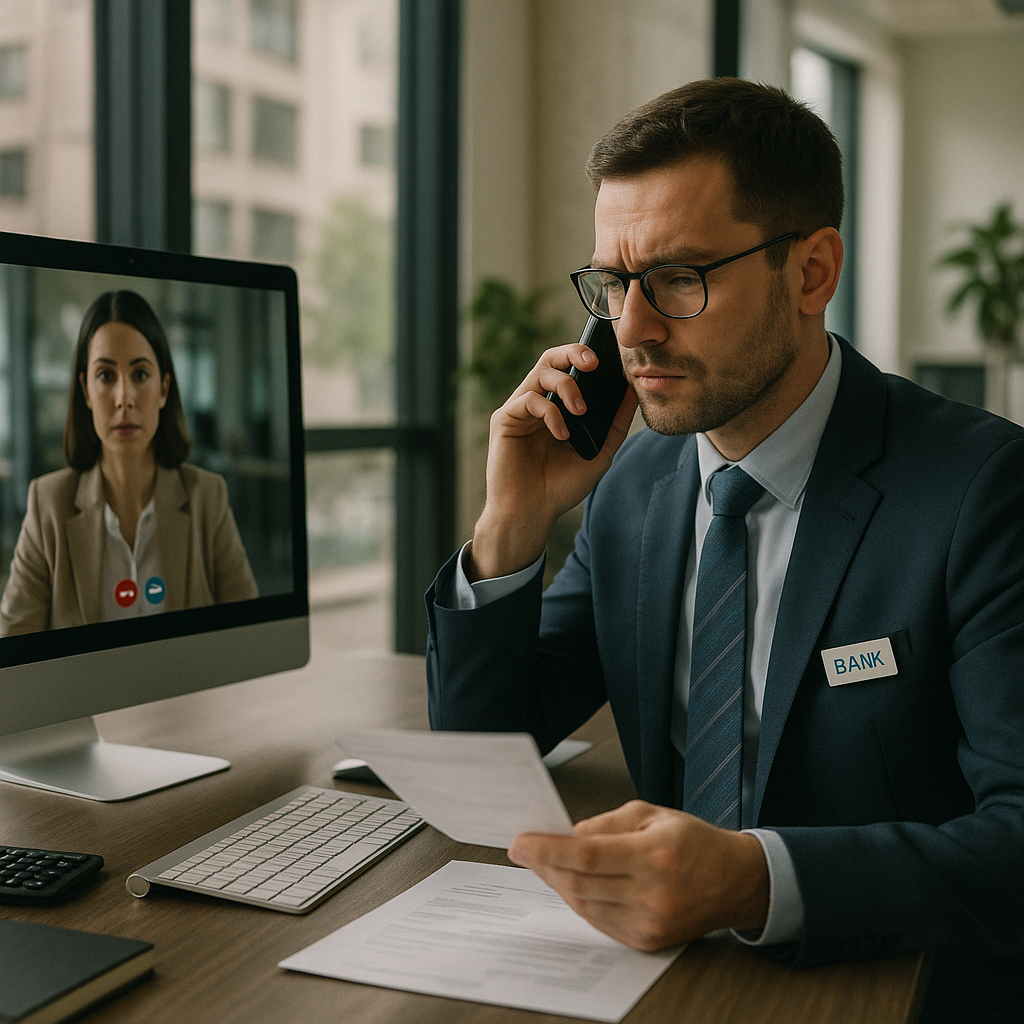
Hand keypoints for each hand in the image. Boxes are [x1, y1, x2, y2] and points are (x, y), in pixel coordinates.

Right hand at [469, 343, 637, 580]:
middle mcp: (536, 403)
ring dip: (566, 386)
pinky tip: (562, 434)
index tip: (609, 361)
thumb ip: (615, 424)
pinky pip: (528, 399)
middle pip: (551, 359)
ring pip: (540, 373)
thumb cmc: (560, 487)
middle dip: (573, 352)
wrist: (532, 513)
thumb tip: (632, 392)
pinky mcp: (504, 419)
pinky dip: (550, 413)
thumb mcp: (599, 454)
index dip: (586, 356)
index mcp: (556, 407)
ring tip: (581, 411)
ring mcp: (519, 409)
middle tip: (593, 363)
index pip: (569, 368)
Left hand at [507, 801, 768, 951]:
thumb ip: (605, 824)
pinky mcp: (648, 941)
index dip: (547, 850)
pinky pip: (599, 921)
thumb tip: (565, 835)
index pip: (585, 856)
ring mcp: (650, 923)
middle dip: (544, 866)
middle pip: (579, 884)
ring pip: (584, 905)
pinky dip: (580, 901)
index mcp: (654, 856)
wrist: (735, 881)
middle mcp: (653, 895)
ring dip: (558, 884)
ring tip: (544, 864)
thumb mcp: (650, 814)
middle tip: (523, 850)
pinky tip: (571, 883)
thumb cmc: (693, 841)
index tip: (520, 842)